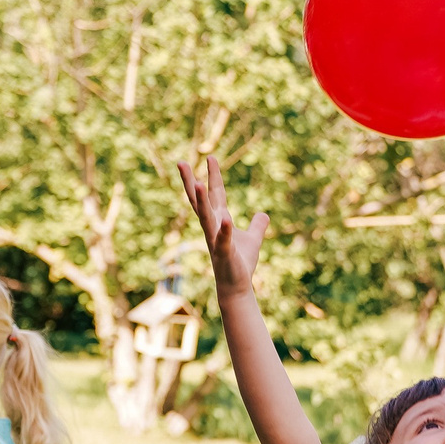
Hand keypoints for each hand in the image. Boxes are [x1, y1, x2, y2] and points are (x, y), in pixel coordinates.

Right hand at [177, 153, 267, 301]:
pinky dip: (224, 230)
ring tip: (199, 184)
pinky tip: (226, 219)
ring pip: (206, 217)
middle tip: (181, 162)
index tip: (210, 156)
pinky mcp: (224, 253)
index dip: (213, 175)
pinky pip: (223, 239)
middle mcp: (213, 227)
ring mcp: (215, 239)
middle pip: (200, 200)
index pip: (215, 194)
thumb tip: (263, 215)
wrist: (236, 286)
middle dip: (191, 182)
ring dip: (202, 201)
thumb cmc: (241, 263)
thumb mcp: (253, 239)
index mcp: (219, 220)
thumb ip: (257, 226)